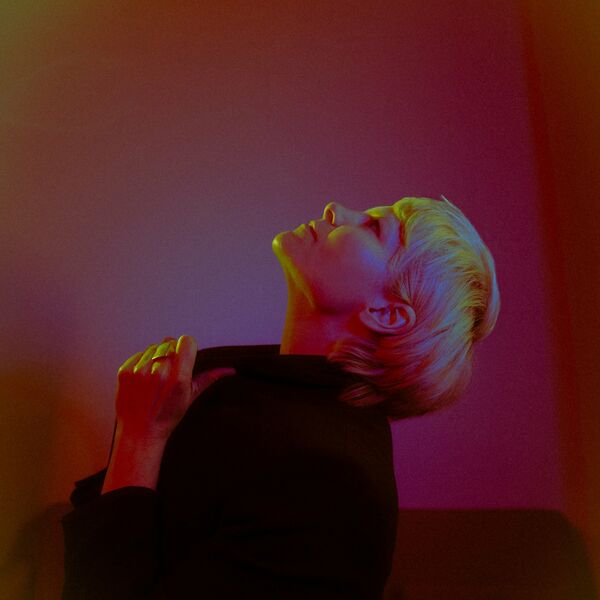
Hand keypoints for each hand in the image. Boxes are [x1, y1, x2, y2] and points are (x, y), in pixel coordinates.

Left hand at [114, 334, 234, 443]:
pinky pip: (139, 354)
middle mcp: (159, 372)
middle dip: (172, 353)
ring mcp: (140, 371)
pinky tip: (144, 380)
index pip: (187, 340)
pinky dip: (143, 362)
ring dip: (157, 357)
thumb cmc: (166, 417)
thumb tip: (231, 370)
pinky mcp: (125, 371)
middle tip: (169, 372)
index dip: (187, 348)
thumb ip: (208, 378)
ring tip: (155, 377)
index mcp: (178, 378)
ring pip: (154, 346)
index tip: (185, 357)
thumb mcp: (190, 398)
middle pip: (170, 341)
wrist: (139, 432)